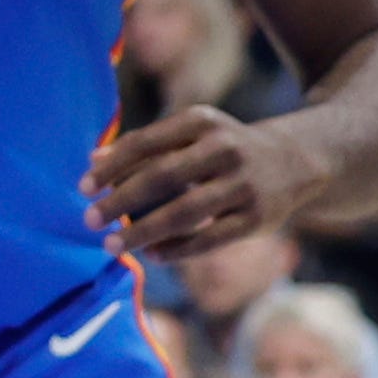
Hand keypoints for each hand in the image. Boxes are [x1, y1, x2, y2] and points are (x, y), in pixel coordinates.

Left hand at [86, 106, 311, 255]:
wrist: (295, 162)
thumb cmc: (223, 147)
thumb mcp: (191, 134)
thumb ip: (145, 146)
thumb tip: (92, 159)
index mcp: (200, 122)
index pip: (145, 143)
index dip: (111, 165)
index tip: (82, 186)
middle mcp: (223, 150)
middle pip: (161, 177)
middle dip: (119, 200)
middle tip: (89, 219)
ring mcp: (243, 186)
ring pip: (184, 213)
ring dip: (143, 231)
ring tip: (112, 245)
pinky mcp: (257, 219)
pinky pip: (210, 238)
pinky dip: (178, 249)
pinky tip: (151, 256)